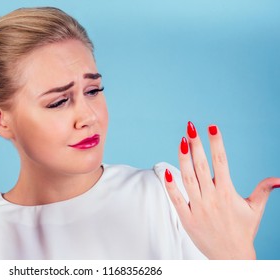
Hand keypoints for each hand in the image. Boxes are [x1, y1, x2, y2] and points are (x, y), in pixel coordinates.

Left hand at [164, 122, 279, 258]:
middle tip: (190, 127)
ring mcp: (198, 208)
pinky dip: (171, 186)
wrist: (231, 257)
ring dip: (183, 160)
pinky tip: (165, 172)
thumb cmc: (242, 231)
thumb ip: (264, 191)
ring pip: (188, 179)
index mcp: (227, 193)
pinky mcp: (187, 218)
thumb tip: (278, 179)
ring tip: (181, 141)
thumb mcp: (255, 210)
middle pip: (202, 166)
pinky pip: (176, 199)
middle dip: (196, 145)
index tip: (212, 126)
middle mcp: (212, 198)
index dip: (216, 143)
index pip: (221, 162)